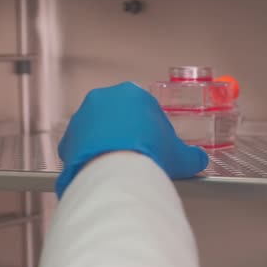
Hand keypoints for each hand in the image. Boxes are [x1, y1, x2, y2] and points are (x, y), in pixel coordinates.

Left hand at [56, 81, 208, 197]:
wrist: (117, 172)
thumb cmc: (151, 154)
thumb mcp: (180, 156)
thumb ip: (191, 156)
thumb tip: (199, 161)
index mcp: (134, 94)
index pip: (145, 111)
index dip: (152, 132)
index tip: (155, 149)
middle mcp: (105, 98)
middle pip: (118, 117)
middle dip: (127, 135)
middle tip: (137, 158)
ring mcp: (83, 117)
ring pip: (97, 131)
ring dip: (106, 145)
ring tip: (118, 169)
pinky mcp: (67, 137)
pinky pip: (79, 147)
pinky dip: (88, 158)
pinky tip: (100, 173)